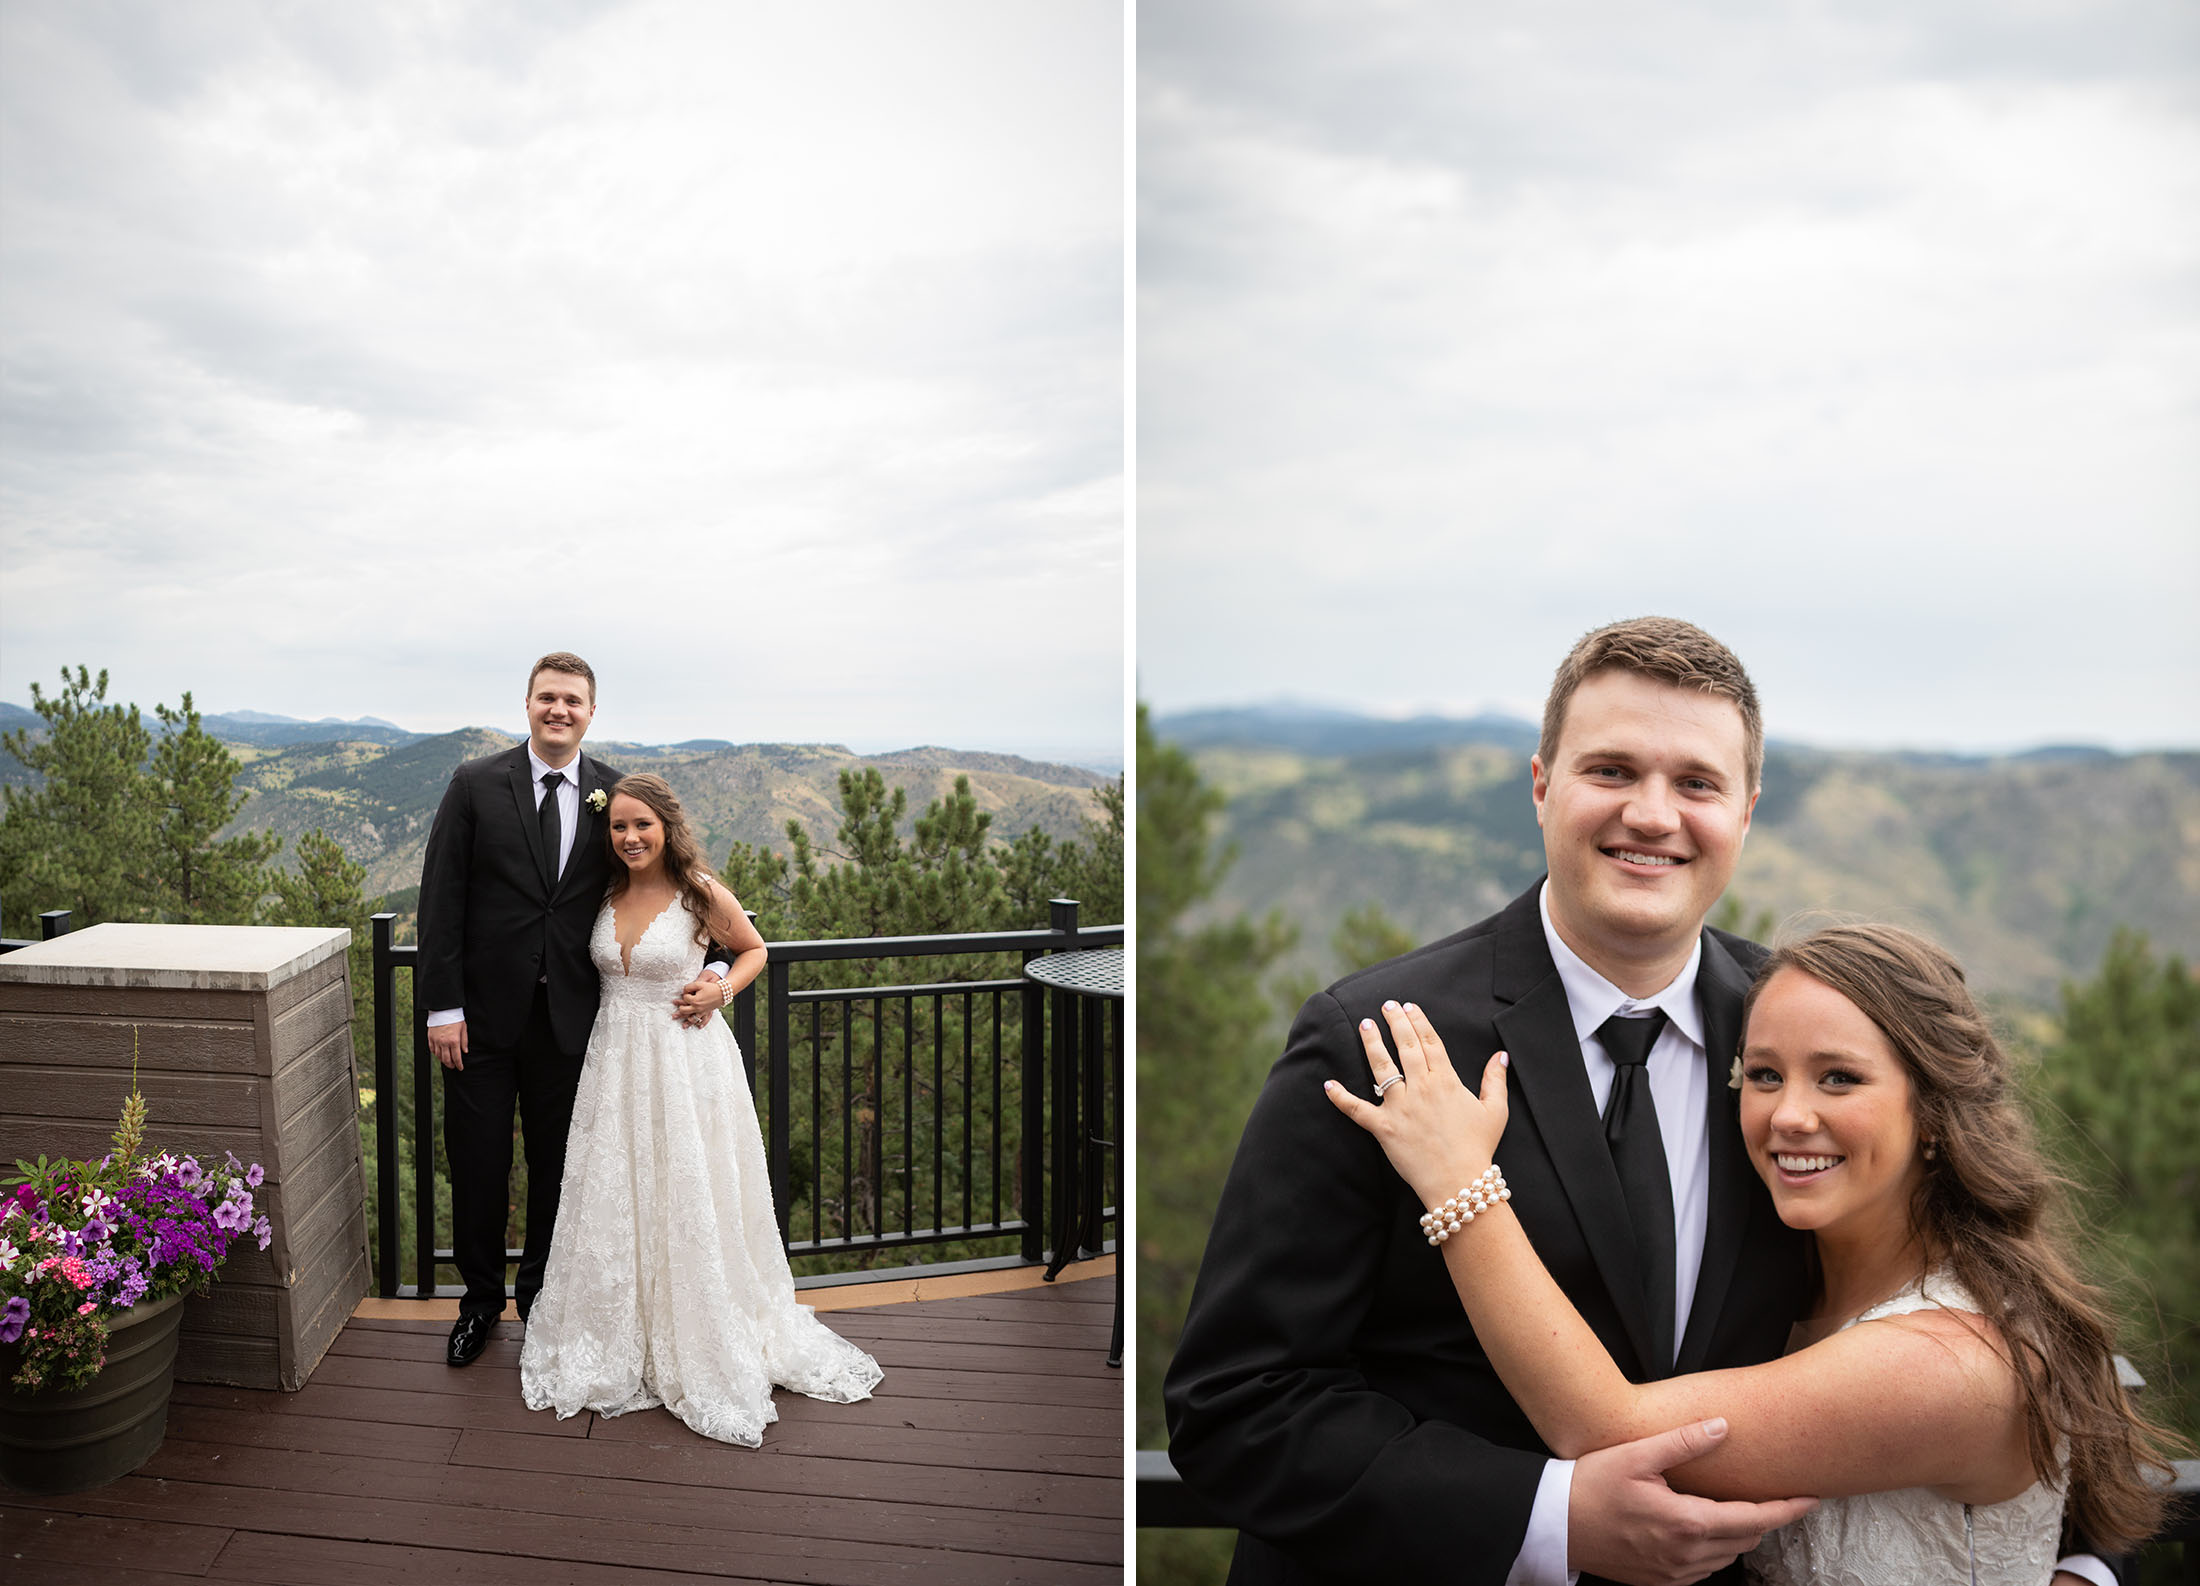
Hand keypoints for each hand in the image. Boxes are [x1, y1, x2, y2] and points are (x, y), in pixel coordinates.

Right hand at [427, 1020, 467, 1070]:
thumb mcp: (463, 1029)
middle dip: (451, 1065)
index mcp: (454, 1041)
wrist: (443, 1010)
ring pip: (439, 1056)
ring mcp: (436, 1041)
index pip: (456, 1057)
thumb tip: (465, 1051)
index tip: (460, 1068)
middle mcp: (444, 1042)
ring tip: (447, 1062)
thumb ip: (464, 1041)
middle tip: (453, 1066)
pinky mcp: (430, 1038)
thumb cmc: (455, 1018)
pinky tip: (439, 1055)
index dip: (459, 1064)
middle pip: (446, 1059)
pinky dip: (436, 1054)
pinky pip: (432, 1050)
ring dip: (443, 1061)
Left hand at [674, 972, 724, 1027]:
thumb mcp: (699, 984)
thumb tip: (684, 991)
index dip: (684, 995)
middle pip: (684, 1011)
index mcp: (695, 1000)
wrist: (723, 992)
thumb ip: (689, 987)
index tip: (686, 993)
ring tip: (683, 1025)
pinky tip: (698, 1027)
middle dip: (679, 1010)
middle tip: (676, 1011)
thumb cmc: (711, 987)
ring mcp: (702, 1011)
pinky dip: (701, 1024)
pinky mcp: (707, 1012)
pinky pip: (704, 1020)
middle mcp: (698, 1008)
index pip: (685, 999)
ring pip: (693, 1019)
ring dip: (687, 1022)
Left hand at [1322, 999, 1506, 1207]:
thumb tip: (1500, 1055)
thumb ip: (1495, 1080)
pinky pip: (1357, 1110)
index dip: (1418, 1021)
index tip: (1409, 1006)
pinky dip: (1340, 1097)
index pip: (1429, 1042)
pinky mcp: (1383, 1127)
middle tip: (1386, 1005)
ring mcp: (1400, 1107)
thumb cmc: (1478, 1147)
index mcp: (1446, 1081)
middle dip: (1395, 1022)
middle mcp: (1421, 1088)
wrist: (1460, 1182)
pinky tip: (1328, 1084)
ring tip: (1365, 1025)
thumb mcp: (1496, 1111)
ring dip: (1372, 1044)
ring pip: (1382, 1068)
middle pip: (1405, 1047)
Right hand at [1568, 1419, 1817, 1585]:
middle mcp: (1686, 1555)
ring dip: (1738, 1534)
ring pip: (1727, 1556)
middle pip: (1746, 1540)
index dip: (1785, 1509)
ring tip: (1734, 1506)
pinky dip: (1714, 1549)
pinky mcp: (1661, 1581)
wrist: (1555, 1524)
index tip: (1810, 1499)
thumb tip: (1723, 1427)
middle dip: (1763, 1518)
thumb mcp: (1636, 1455)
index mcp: (1686, 1523)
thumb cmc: (1590, 1485)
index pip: (1753, 1519)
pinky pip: (1704, 1569)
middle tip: (1771, 1494)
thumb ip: (1684, 1442)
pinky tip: (1702, 1527)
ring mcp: (1674, 1573)